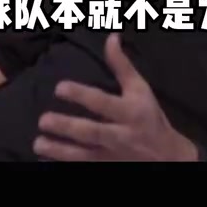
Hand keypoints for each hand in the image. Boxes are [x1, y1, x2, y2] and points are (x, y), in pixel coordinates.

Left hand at [34, 33, 198, 161]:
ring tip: (38, 143)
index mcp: (130, 111)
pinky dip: (63, 165)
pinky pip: (83, 169)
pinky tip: (44, 160)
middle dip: (67, 126)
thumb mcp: (141, 90)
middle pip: (92, 132)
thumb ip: (122, 65)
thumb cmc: (150, 117)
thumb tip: (111, 37)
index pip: (103, 102)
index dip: (81, 95)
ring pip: (83, 155)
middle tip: (43, 120)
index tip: (59, 87)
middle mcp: (121, 135)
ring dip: (59, 150)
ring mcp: (113, 156)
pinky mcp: (106, 169)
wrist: (168, 157)